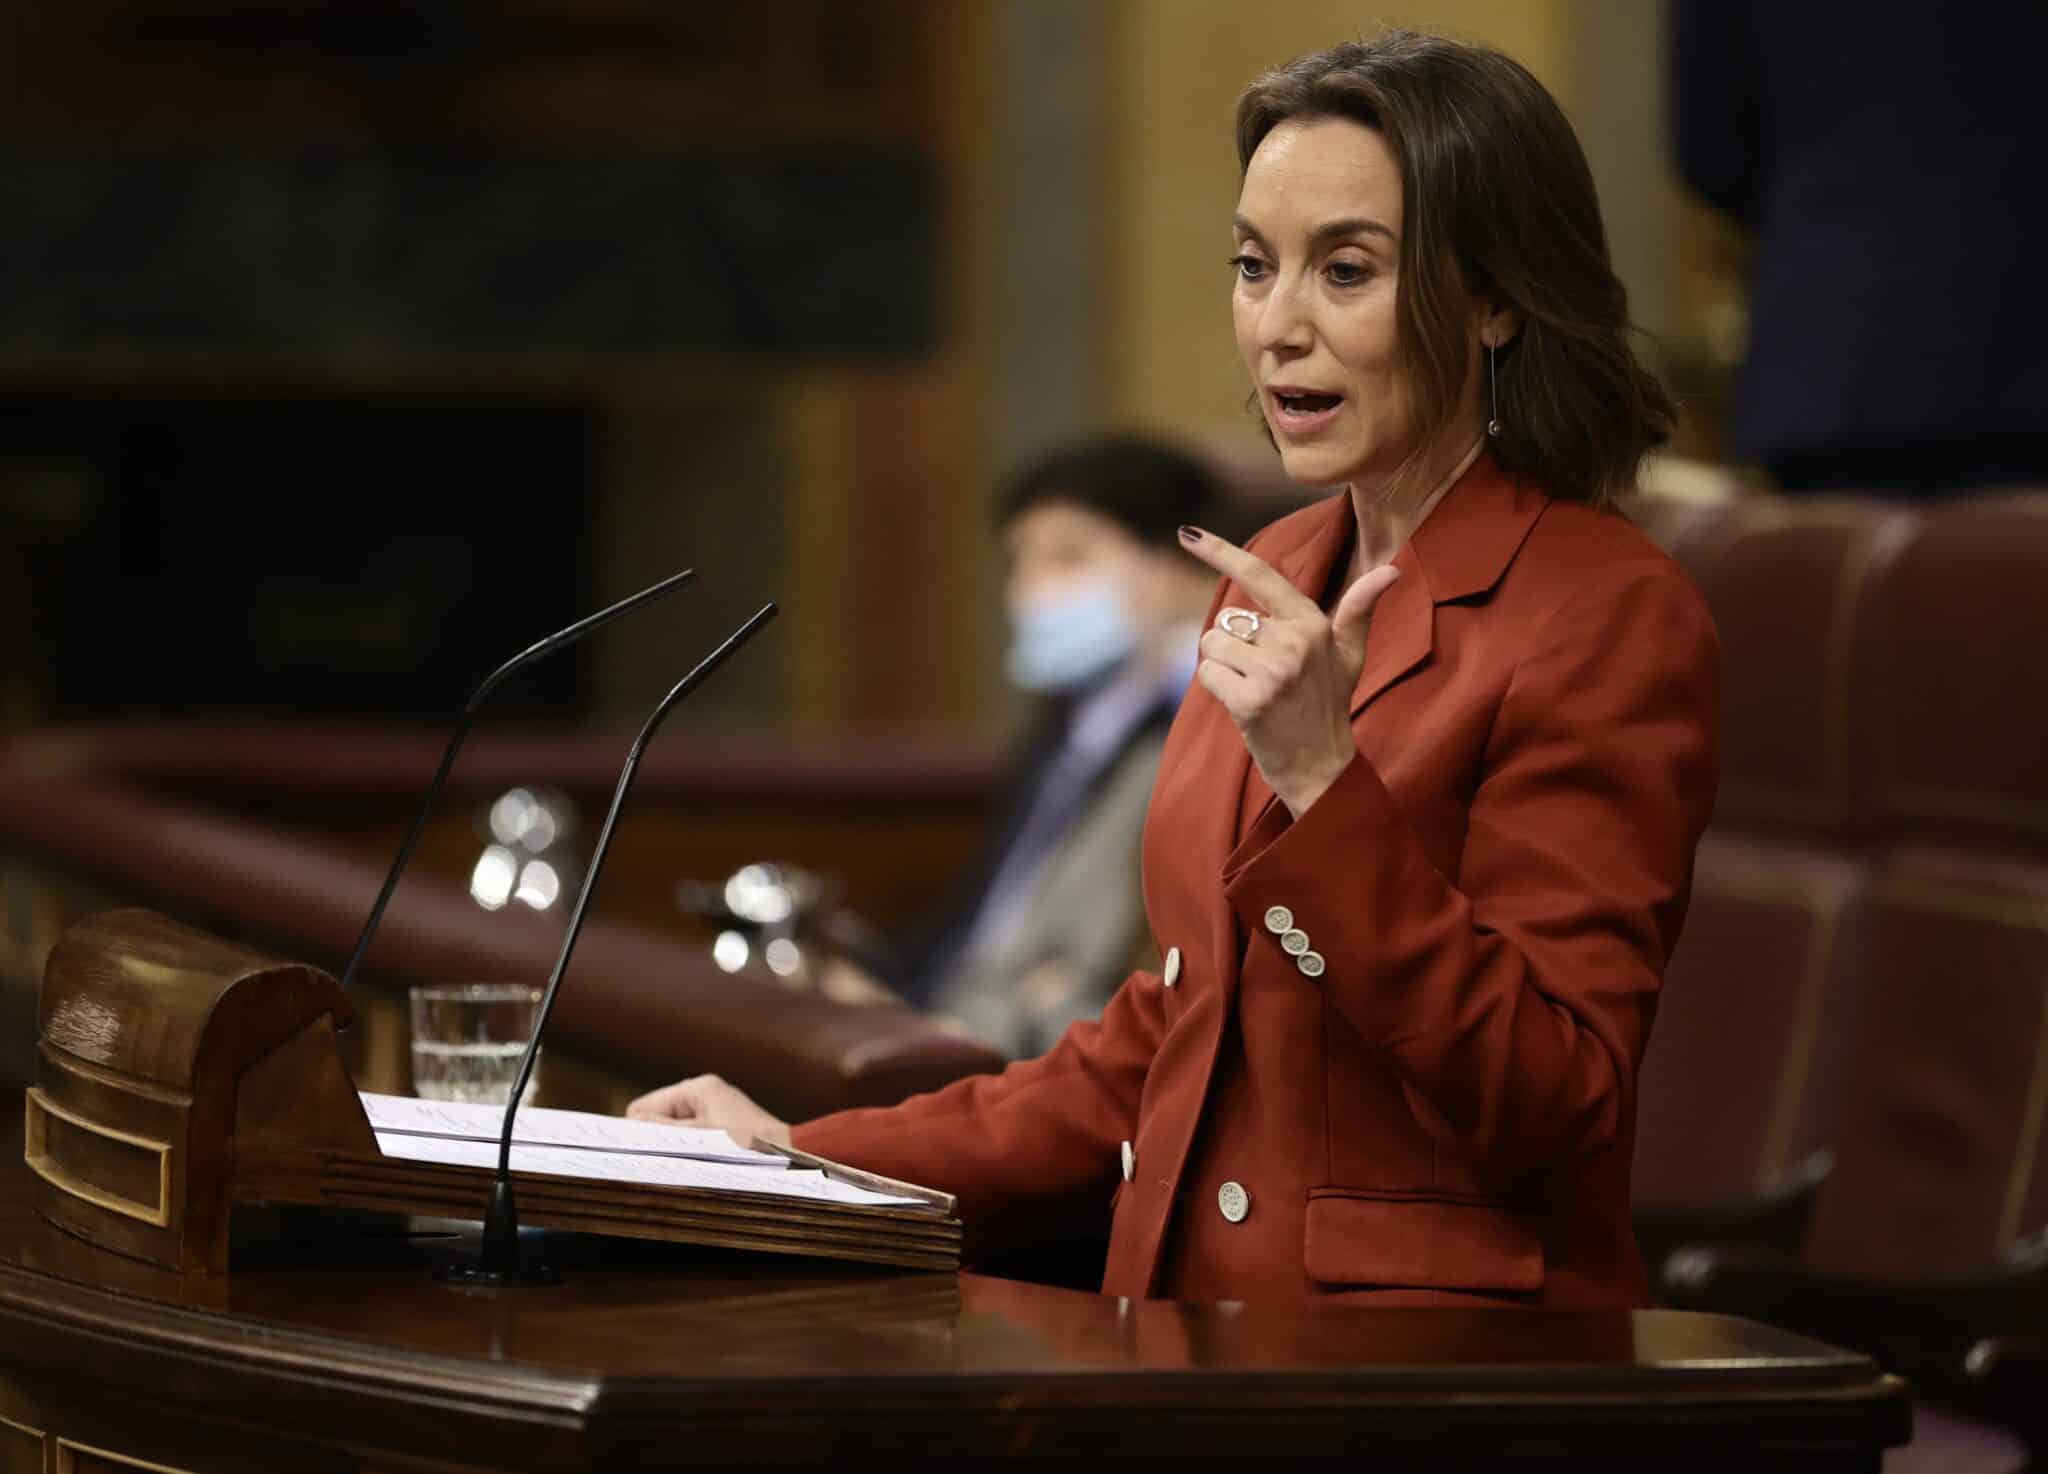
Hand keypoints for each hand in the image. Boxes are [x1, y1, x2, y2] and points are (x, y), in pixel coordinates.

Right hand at [625, 1074, 791, 1149]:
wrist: (792, 1155)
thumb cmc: (750, 1144)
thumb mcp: (701, 1137)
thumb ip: (664, 1128)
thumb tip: (632, 1120)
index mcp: (698, 1088)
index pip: (646, 1106)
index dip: (638, 1129)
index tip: (636, 1153)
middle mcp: (706, 1094)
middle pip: (659, 1118)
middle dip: (657, 1137)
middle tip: (661, 1161)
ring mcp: (715, 1110)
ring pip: (676, 1129)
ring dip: (676, 1145)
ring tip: (688, 1162)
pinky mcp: (724, 1125)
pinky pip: (694, 1136)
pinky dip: (691, 1148)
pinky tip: (700, 1162)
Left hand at [1180, 526, 1401, 816]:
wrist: (1321, 768)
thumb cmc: (1329, 706)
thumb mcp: (1350, 654)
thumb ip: (1360, 609)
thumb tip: (1392, 569)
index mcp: (1313, 623)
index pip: (1261, 576)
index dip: (1220, 552)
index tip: (1187, 533)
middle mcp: (1294, 642)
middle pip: (1226, 620)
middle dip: (1234, 646)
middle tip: (1264, 678)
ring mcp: (1273, 672)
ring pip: (1212, 645)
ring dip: (1223, 668)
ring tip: (1254, 690)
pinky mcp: (1250, 699)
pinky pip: (1207, 673)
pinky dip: (1216, 688)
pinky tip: (1244, 706)